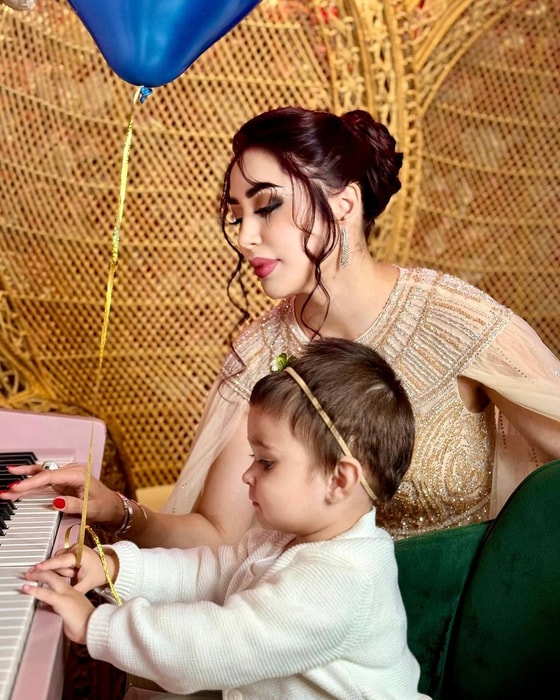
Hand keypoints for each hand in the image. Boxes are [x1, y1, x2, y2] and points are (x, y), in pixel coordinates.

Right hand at [0, 463, 124, 526]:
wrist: (111, 506)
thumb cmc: (103, 506)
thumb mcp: (89, 508)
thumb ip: (72, 505)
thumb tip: (56, 502)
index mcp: (77, 475)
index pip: (50, 477)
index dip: (32, 482)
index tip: (18, 488)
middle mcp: (70, 472)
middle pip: (42, 475)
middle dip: (23, 482)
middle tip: (6, 490)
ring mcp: (65, 476)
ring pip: (41, 476)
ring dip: (24, 482)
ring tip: (7, 488)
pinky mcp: (62, 482)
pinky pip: (44, 480)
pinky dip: (30, 482)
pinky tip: (19, 481)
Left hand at [21, 569, 94, 644]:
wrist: (96, 627)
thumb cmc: (87, 625)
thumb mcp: (74, 614)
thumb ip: (64, 610)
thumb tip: (55, 613)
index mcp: (74, 593)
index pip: (60, 580)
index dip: (50, 575)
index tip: (40, 575)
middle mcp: (70, 591)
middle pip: (55, 575)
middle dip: (42, 571)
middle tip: (31, 571)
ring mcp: (67, 595)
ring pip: (50, 579)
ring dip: (38, 575)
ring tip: (28, 574)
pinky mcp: (62, 602)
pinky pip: (46, 593)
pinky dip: (35, 590)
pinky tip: (27, 588)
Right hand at [27, 544, 117, 592]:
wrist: (107, 565)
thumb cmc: (98, 573)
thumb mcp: (86, 585)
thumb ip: (72, 591)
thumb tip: (59, 598)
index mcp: (80, 555)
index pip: (61, 561)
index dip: (48, 565)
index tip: (37, 568)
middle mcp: (75, 548)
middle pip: (58, 562)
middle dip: (62, 572)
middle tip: (73, 575)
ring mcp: (72, 548)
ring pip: (58, 562)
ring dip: (63, 571)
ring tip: (75, 574)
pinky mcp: (70, 550)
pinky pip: (60, 560)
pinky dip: (63, 567)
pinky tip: (72, 572)